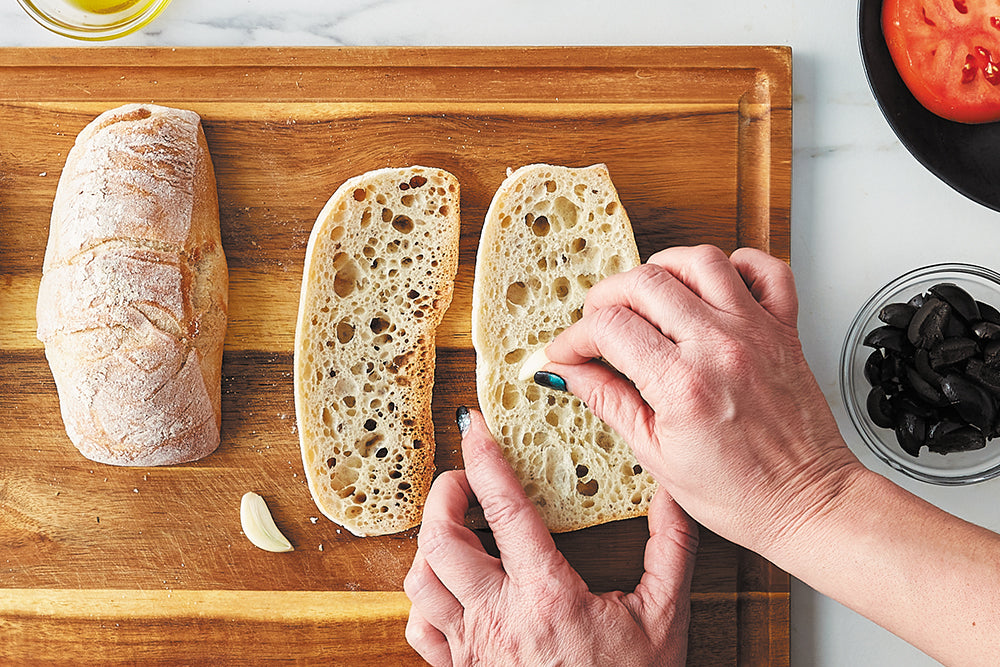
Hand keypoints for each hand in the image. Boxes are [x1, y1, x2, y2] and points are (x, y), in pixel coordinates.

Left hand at [404, 408, 697, 666]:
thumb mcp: (664, 618)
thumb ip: (669, 549)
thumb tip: (672, 493)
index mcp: (547, 597)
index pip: (503, 509)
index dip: (483, 459)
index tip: (473, 425)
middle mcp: (498, 620)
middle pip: (440, 539)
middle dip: (444, 495)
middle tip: (462, 479)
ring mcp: (473, 651)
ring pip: (421, 580)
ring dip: (431, 542)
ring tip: (456, 526)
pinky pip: (419, 628)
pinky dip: (424, 596)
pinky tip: (449, 585)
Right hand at [536, 245, 864, 555]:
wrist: (806, 504)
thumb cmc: (740, 493)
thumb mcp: (656, 456)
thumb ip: (610, 402)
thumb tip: (569, 373)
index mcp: (682, 385)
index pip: (609, 328)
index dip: (575, 337)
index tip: (568, 352)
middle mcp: (719, 347)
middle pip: (645, 283)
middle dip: (606, 297)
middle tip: (598, 324)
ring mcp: (756, 332)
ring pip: (699, 261)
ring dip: (662, 269)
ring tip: (647, 296)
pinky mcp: (783, 329)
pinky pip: (766, 269)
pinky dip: (736, 264)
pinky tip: (711, 286)